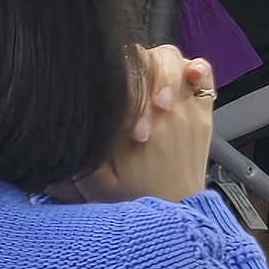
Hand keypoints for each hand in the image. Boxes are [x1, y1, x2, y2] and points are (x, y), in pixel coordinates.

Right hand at [78, 45, 216, 205]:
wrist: (174, 210)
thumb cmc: (134, 196)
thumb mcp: (95, 180)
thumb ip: (80, 152)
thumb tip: (64, 127)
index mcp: (136, 123)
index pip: (123, 73)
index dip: (112, 73)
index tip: (107, 91)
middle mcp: (165, 111)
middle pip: (147, 59)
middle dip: (135, 67)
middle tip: (128, 92)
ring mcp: (188, 108)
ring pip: (172, 60)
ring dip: (159, 65)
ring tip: (150, 86)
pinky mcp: (203, 111)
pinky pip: (204, 76)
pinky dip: (193, 68)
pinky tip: (183, 75)